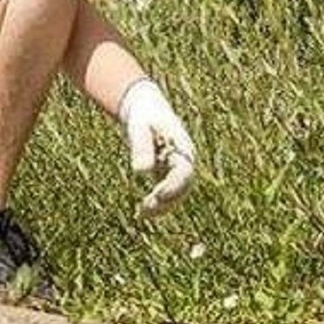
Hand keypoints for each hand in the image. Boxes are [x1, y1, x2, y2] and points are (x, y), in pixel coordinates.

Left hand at [118, 78, 195, 218]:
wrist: (145, 110)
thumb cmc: (143, 116)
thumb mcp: (139, 128)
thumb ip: (141, 147)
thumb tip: (140, 172)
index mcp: (183, 147)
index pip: (184, 171)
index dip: (173, 185)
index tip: (158, 195)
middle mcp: (184, 159)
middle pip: (183, 186)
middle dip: (168, 200)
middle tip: (145, 208)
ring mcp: (178, 167)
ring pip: (177, 193)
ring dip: (162, 205)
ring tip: (142, 214)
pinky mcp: (168, 173)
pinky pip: (167, 193)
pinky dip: (157, 203)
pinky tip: (141, 213)